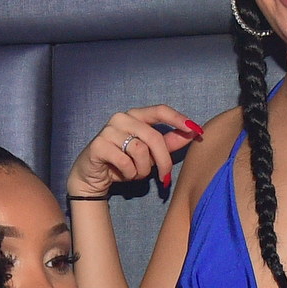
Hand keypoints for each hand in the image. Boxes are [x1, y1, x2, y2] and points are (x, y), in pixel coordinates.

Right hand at [67, 105, 201, 194]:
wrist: (92, 177)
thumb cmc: (121, 163)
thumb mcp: (148, 154)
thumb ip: (167, 143)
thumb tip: (191, 134)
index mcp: (135, 115)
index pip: (160, 111)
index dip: (178, 119)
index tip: (194, 130)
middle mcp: (122, 118)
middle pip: (153, 136)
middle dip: (163, 160)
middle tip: (165, 177)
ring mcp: (109, 130)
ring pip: (140, 150)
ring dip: (143, 169)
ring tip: (136, 174)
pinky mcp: (99, 145)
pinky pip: (125, 161)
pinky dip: (129, 174)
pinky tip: (123, 175)